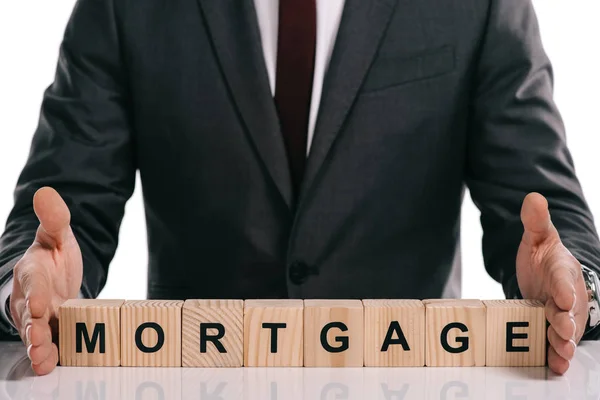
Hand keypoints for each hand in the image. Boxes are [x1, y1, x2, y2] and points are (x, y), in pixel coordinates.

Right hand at [9, 187, 82, 374]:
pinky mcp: (49, 332)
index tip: (39, 303)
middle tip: (38, 338)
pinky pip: (47, 345)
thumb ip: (54, 218)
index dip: (35, 293)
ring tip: (43, 359)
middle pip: (29, 315)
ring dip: (39, 347)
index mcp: (33, 273)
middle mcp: (30, 298)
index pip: (32, 283)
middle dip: (33, 327)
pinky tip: (50, 365)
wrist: (54, 278)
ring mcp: (38, 319)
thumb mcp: (57, 236)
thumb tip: (46, 191)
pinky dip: (47, 356)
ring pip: (34, 334)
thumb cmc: (52, 257)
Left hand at [516, 193, 587, 374]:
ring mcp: (561, 314)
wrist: (547, 276)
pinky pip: (557, 343)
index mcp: (562, 269)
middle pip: (568, 309)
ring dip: (563, 342)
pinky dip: (557, 355)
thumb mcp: (538, 237)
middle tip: (560, 327)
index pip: (563, 278)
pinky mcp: (554, 329)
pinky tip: (555, 366)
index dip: (563, 287)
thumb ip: (536, 221)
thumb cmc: (544, 257)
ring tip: (561, 353)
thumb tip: (533, 197)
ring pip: (566, 330)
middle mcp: (566, 294)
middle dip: (565, 319)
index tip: (562, 297)